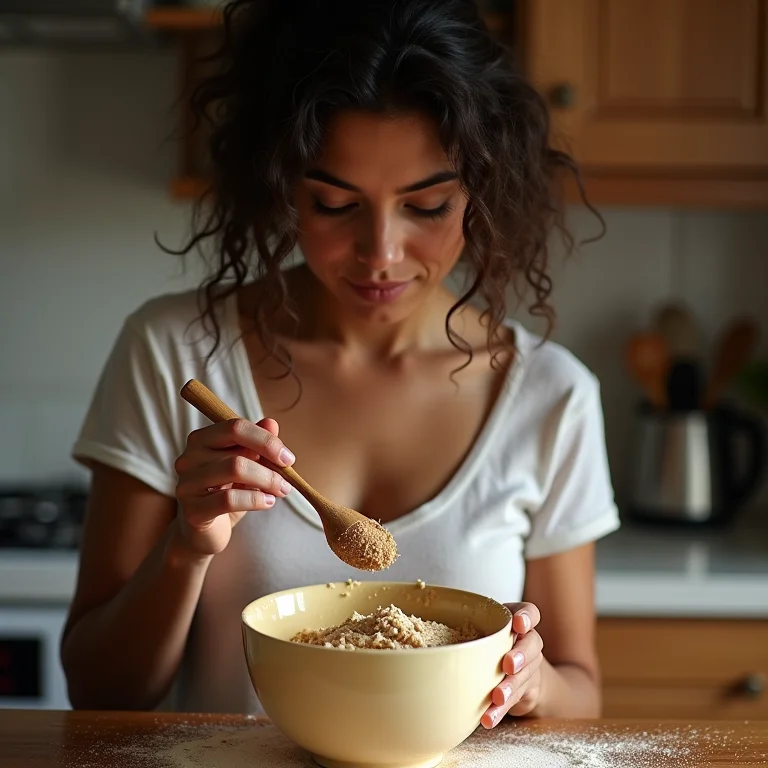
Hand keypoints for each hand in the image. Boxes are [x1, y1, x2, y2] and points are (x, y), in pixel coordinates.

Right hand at [174, 417, 294, 556]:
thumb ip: (258, 444)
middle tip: (288, 480)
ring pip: (235, 470)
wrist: (207, 532)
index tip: (288, 458)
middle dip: (270, 466)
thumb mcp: (248, 465)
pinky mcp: (192, 510)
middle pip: (238, 451)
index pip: (235, 427)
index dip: (266, 440)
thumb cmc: (229, 492)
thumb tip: (271, 423)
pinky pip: (229, 499)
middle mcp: (189, 457)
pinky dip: (255, 499)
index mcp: (202, 439)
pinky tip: (268, 502)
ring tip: (281, 491)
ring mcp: (187, 483)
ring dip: (267, 481)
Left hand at [481, 602, 543, 727]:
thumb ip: (469, 630)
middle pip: (533, 643)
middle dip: (521, 654)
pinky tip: (489, 718)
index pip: (530, 613)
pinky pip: (516, 699)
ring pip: (525, 675)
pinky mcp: (527, 689)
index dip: (527, 616)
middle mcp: (528, 642)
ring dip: (510, 687)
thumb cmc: (494, 646)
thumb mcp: (485, 632)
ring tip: (497, 697)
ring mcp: (530, 666)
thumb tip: (428, 641)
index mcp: (516, 623)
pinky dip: (501, 710)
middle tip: (508, 665)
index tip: (518, 624)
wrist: (520, 674)